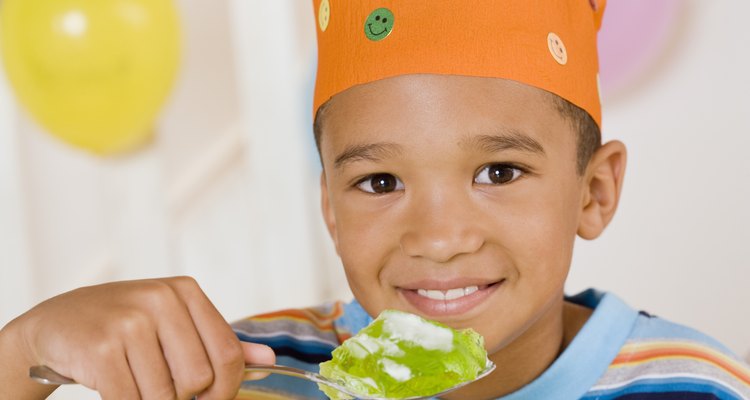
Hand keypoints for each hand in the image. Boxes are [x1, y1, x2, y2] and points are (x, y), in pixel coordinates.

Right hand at [1, 276, 274, 399]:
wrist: (56, 323)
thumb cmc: (124, 326)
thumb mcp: (175, 322)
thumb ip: (220, 341)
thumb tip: (269, 360)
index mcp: (186, 292)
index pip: (228, 354)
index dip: (226, 389)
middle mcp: (160, 300)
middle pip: (199, 379)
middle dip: (184, 399)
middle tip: (163, 391)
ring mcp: (129, 322)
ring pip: (164, 395)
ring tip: (135, 385)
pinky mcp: (100, 349)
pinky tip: (118, 391)